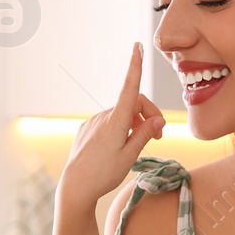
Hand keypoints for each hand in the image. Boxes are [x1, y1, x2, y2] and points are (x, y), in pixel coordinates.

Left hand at [58, 42, 164, 208]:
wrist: (75, 187)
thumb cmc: (103, 174)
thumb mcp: (130, 155)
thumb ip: (144, 134)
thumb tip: (158, 120)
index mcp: (116, 121)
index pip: (129, 88)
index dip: (134, 67)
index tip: (137, 47)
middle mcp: (103, 117)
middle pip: (133, 104)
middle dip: (148, 115)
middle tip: (159, 136)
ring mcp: (93, 122)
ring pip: (121, 114)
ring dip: (134, 124)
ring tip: (138, 146)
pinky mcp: (87, 129)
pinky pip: (109, 122)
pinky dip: (120, 128)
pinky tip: (119, 147)